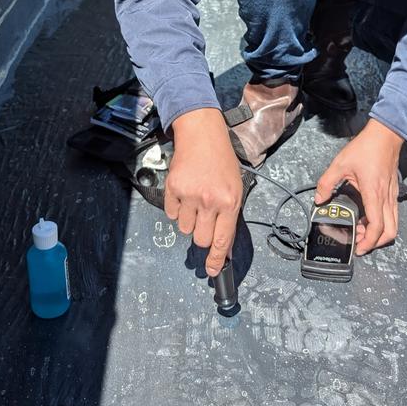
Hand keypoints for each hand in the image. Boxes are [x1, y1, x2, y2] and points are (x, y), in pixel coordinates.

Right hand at [166, 108, 243, 276]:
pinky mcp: (172, 188)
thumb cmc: (221, 160)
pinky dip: (176, 208)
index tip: (212, 271)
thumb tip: (224, 246)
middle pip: (201, 239)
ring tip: (195, 200)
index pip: (223, 240)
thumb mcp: (235, 187)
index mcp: (230, 201)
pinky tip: (184, 192)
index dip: (217, 260)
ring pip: (184, 228)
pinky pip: (171, 213)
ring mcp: (190, 195)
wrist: (202, 134)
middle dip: (202, 235)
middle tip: (204, 219)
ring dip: (188, 220)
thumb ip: (230, 216)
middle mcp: (210, 201)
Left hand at [314, 119, 403, 254]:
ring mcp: (392, 195)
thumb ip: (326, 183)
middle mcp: (386, 198)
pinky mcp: (393, 192)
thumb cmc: (366, 148)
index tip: (359, 248)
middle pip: (390, 231)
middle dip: (376, 243)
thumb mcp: (340, 164)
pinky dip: (382, 222)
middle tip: (360, 243)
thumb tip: (319, 199)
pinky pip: (392, 214)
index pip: (376, 226)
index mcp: (374, 193)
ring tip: (362, 230)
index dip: (369, 242)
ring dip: (380, 232)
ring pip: (393, 224)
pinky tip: (367, 216)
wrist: (385, 135)